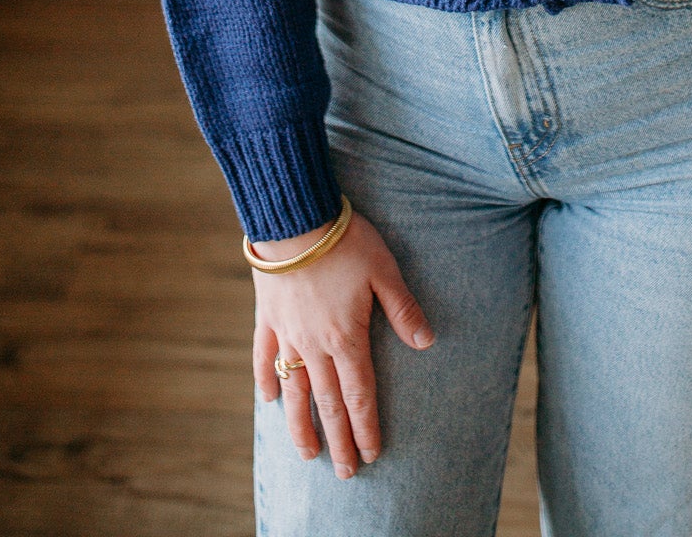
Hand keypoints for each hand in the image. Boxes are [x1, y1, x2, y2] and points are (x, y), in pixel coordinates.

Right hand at [251, 207, 434, 478]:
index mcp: (346, 337)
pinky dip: (267, 380)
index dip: (366, 427)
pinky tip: (268, 399)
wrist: (292, 219)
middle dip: (339, 440)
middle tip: (346, 472)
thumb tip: (426, 341)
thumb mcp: (383, 269)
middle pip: (328, 402)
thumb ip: (403, 308)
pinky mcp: (267, 317)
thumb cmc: (343, 240)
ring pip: (295, 390)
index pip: (359, 394)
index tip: (372, 454)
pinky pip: (264, 357)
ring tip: (308, 453)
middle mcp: (315, 345)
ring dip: (301, 425)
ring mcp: (287, 333)